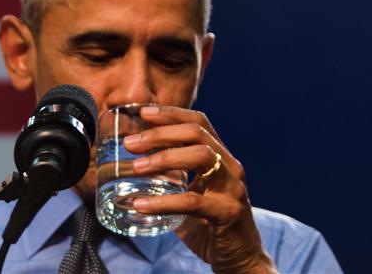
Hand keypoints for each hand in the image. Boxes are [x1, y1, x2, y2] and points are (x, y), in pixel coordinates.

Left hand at [123, 105, 276, 273]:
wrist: (240, 259)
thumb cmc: (210, 225)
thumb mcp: (190, 194)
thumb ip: (170, 179)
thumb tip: (132, 167)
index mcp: (221, 158)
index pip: (199, 123)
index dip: (172, 114)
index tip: (144, 111)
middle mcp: (230, 167)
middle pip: (197, 134)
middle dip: (161, 133)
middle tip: (131, 142)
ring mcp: (232, 188)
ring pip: (201, 157)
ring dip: (164, 158)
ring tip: (137, 167)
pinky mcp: (228, 212)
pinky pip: (192, 201)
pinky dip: (163, 202)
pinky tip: (140, 205)